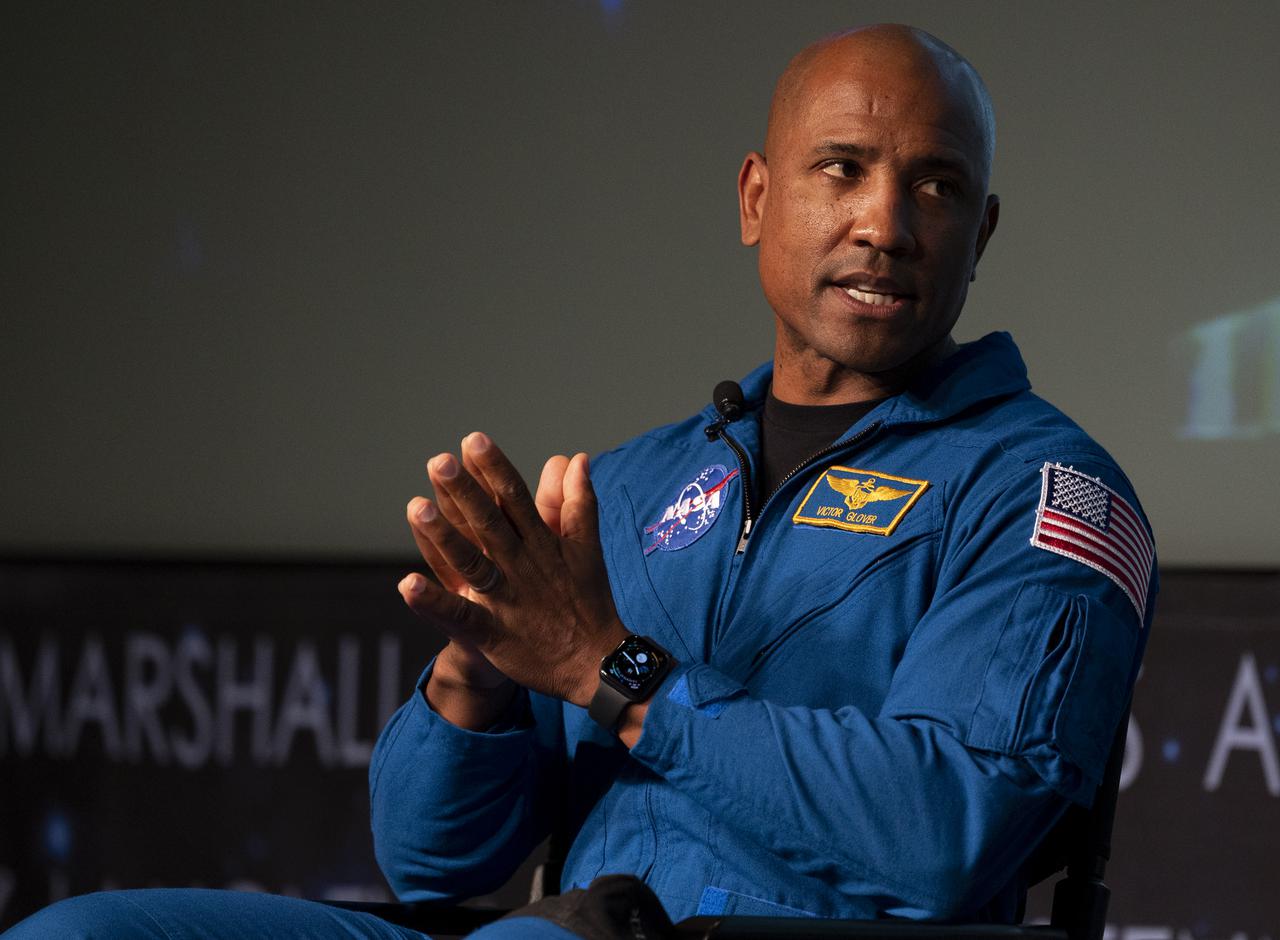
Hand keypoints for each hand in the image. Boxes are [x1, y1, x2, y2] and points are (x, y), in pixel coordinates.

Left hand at [404, 450, 574, 686]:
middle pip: (489, 524)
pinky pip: (460, 616)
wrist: (597, 663)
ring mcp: (506, 599)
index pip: (515, 498)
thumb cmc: (589, 601)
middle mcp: (521, 566)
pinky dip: (433, 602)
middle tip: (439, 461)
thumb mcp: (587, 547)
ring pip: (472, 562)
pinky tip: (407, 584)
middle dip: (464, 492)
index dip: (493, 469)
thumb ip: (578, 501)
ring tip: (416, 507)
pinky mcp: (494, 633)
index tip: (473, 440)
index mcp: (541, 544)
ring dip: (444, 536)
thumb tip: (576, 458)